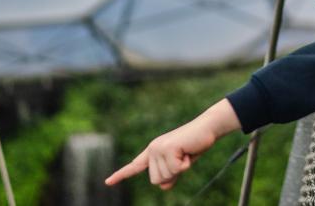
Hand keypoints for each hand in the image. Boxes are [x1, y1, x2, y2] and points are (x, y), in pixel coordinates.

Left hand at [104, 98, 239, 189]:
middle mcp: (152, 149)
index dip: (121, 175)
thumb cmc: (195, 145)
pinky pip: (176, 170)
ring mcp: (158, 148)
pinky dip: (186, 165)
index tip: (107, 182)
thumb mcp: (181, 164)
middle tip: (183, 158)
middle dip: (172, 175)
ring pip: (166, 176)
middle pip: (156, 180)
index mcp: (153, 152)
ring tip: (186, 153)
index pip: (134, 166)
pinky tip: (188, 152)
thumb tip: (163, 187)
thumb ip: (170, 175)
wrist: (207, 129)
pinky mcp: (168, 148)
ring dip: (180, 168)